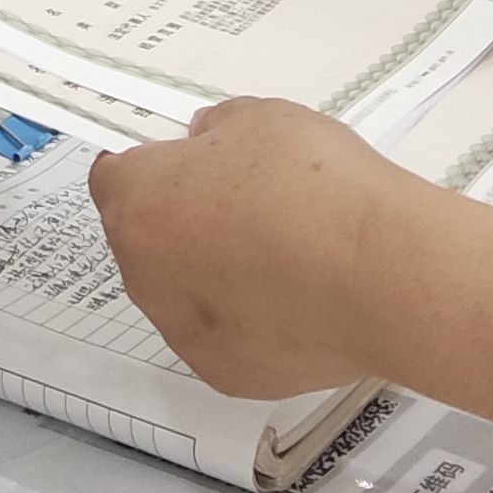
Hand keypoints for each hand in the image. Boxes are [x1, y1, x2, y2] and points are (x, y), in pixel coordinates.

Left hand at [90, 99, 415, 396]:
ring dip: (213, 274)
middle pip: (146, 238)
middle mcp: (144, 273)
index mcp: (137, 202)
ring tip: (283, 255)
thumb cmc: (316, 187)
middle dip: (184, 221)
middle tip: (247, 205)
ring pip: (183, 293)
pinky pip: (223, 337)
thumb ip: (218, 128)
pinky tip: (298, 299)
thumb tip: (207, 142)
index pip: (115, 176)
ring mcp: (182, 332)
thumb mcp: (261, 118)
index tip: (189, 162)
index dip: (155, 164)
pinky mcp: (226, 374)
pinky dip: (249, 321)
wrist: (377, 272)